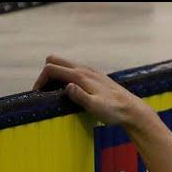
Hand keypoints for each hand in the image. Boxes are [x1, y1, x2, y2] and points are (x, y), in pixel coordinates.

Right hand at [32, 55, 151, 126]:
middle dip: (45, 73)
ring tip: (56, 93)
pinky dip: (66, 76)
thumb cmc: (114, 111)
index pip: (51, 68)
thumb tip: (67, 86)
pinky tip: (72, 91)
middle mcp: (85, 70)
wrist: (132, 110)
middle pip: (55, 60)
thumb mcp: (95, 107)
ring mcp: (91, 72)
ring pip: (65, 64)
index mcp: (81, 76)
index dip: (40, 79)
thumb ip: (80, 96)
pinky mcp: (96, 77)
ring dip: (56, 75)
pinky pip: (74, 70)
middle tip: (45, 91)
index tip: (38, 94)